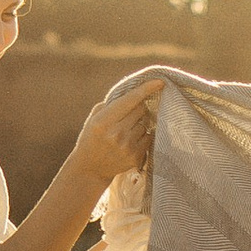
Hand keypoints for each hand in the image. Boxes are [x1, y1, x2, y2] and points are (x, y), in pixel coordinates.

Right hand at [75, 72, 163, 192]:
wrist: (90, 168)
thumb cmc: (92, 137)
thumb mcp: (94, 118)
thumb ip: (112, 104)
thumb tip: (137, 94)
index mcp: (103, 121)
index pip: (130, 100)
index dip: (146, 89)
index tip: (160, 81)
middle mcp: (116, 133)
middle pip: (141, 110)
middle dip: (138, 108)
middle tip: (129, 115)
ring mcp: (127, 146)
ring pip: (146, 124)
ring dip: (140, 123)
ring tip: (126, 131)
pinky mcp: (135, 157)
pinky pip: (148, 138)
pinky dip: (143, 136)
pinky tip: (130, 141)